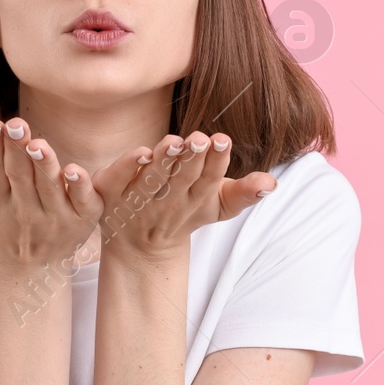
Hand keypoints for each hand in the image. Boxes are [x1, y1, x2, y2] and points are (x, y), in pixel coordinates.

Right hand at [0, 115, 102, 266]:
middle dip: (16, 149)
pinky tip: (74, 171)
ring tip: (36, 144)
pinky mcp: (81, 219)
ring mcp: (54, 217)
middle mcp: (23, 211)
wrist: (26, 263)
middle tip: (16, 125)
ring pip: (48, 187)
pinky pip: (82, 202)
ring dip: (44, 164)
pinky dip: (80, 187)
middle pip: (19, 175)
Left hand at [90, 131, 275, 260]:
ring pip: (153, 179)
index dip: (216, 162)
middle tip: (201, 138)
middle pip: (183, 178)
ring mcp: (140, 199)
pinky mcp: (112, 196)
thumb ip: (245, 193)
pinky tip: (139, 154)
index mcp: (196, 200)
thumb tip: (272, 183)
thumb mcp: (218, 206)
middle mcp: (169, 201)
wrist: (141, 246)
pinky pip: (118, 182)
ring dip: (164, 161)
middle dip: (192, 158)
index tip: (223, 140)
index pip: (210, 180)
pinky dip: (126, 168)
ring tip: (175, 142)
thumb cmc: (185, 214)